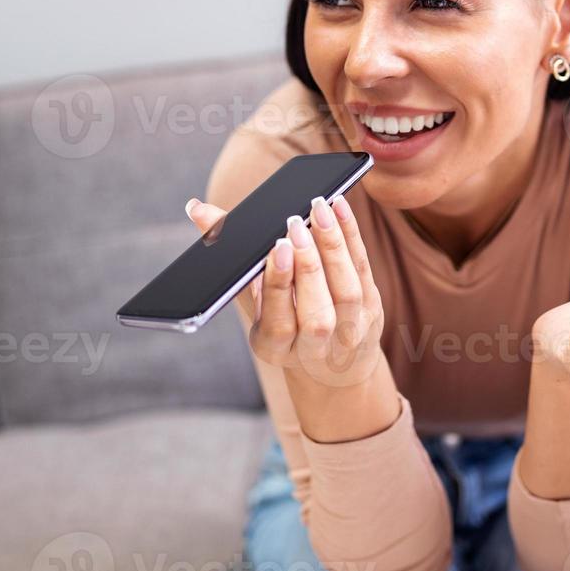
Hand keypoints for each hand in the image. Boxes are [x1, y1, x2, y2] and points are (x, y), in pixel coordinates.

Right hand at [185, 193, 384, 387]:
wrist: (331, 363)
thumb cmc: (283, 320)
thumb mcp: (252, 300)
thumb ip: (229, 258)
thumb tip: (197, 209)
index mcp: (275, 348)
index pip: (279, 320)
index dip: (279, 284)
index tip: (277, 248)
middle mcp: (315, 348)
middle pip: (316, 310)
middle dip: (307, 265)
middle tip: (295, 223)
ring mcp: (349, 332)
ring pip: (346, 290)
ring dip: (333, 246)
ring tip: (319, 208)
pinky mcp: (373, 311)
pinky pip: (364, 270)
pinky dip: (352, 236)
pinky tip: (339, 206)